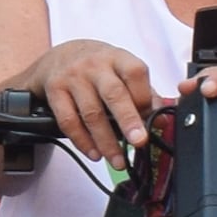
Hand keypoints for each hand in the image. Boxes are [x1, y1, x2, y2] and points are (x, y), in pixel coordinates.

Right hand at [15, 38, 166, 166]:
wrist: (58, 56)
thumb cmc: (97, 67)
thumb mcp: (121, 70)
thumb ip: (143, 94)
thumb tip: (161, 122)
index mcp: (117, 58)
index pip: (135, 73)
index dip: (144, 98)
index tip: (150, 121)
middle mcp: (95, 65)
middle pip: (114, 93)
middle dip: (128, 120)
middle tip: (139, 141)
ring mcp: (73, 78)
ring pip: (91, 113)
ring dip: (106, 141)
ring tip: (117, 161)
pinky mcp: (55, 91)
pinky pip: (68, 121)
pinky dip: (82, 141)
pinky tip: (94, 154)